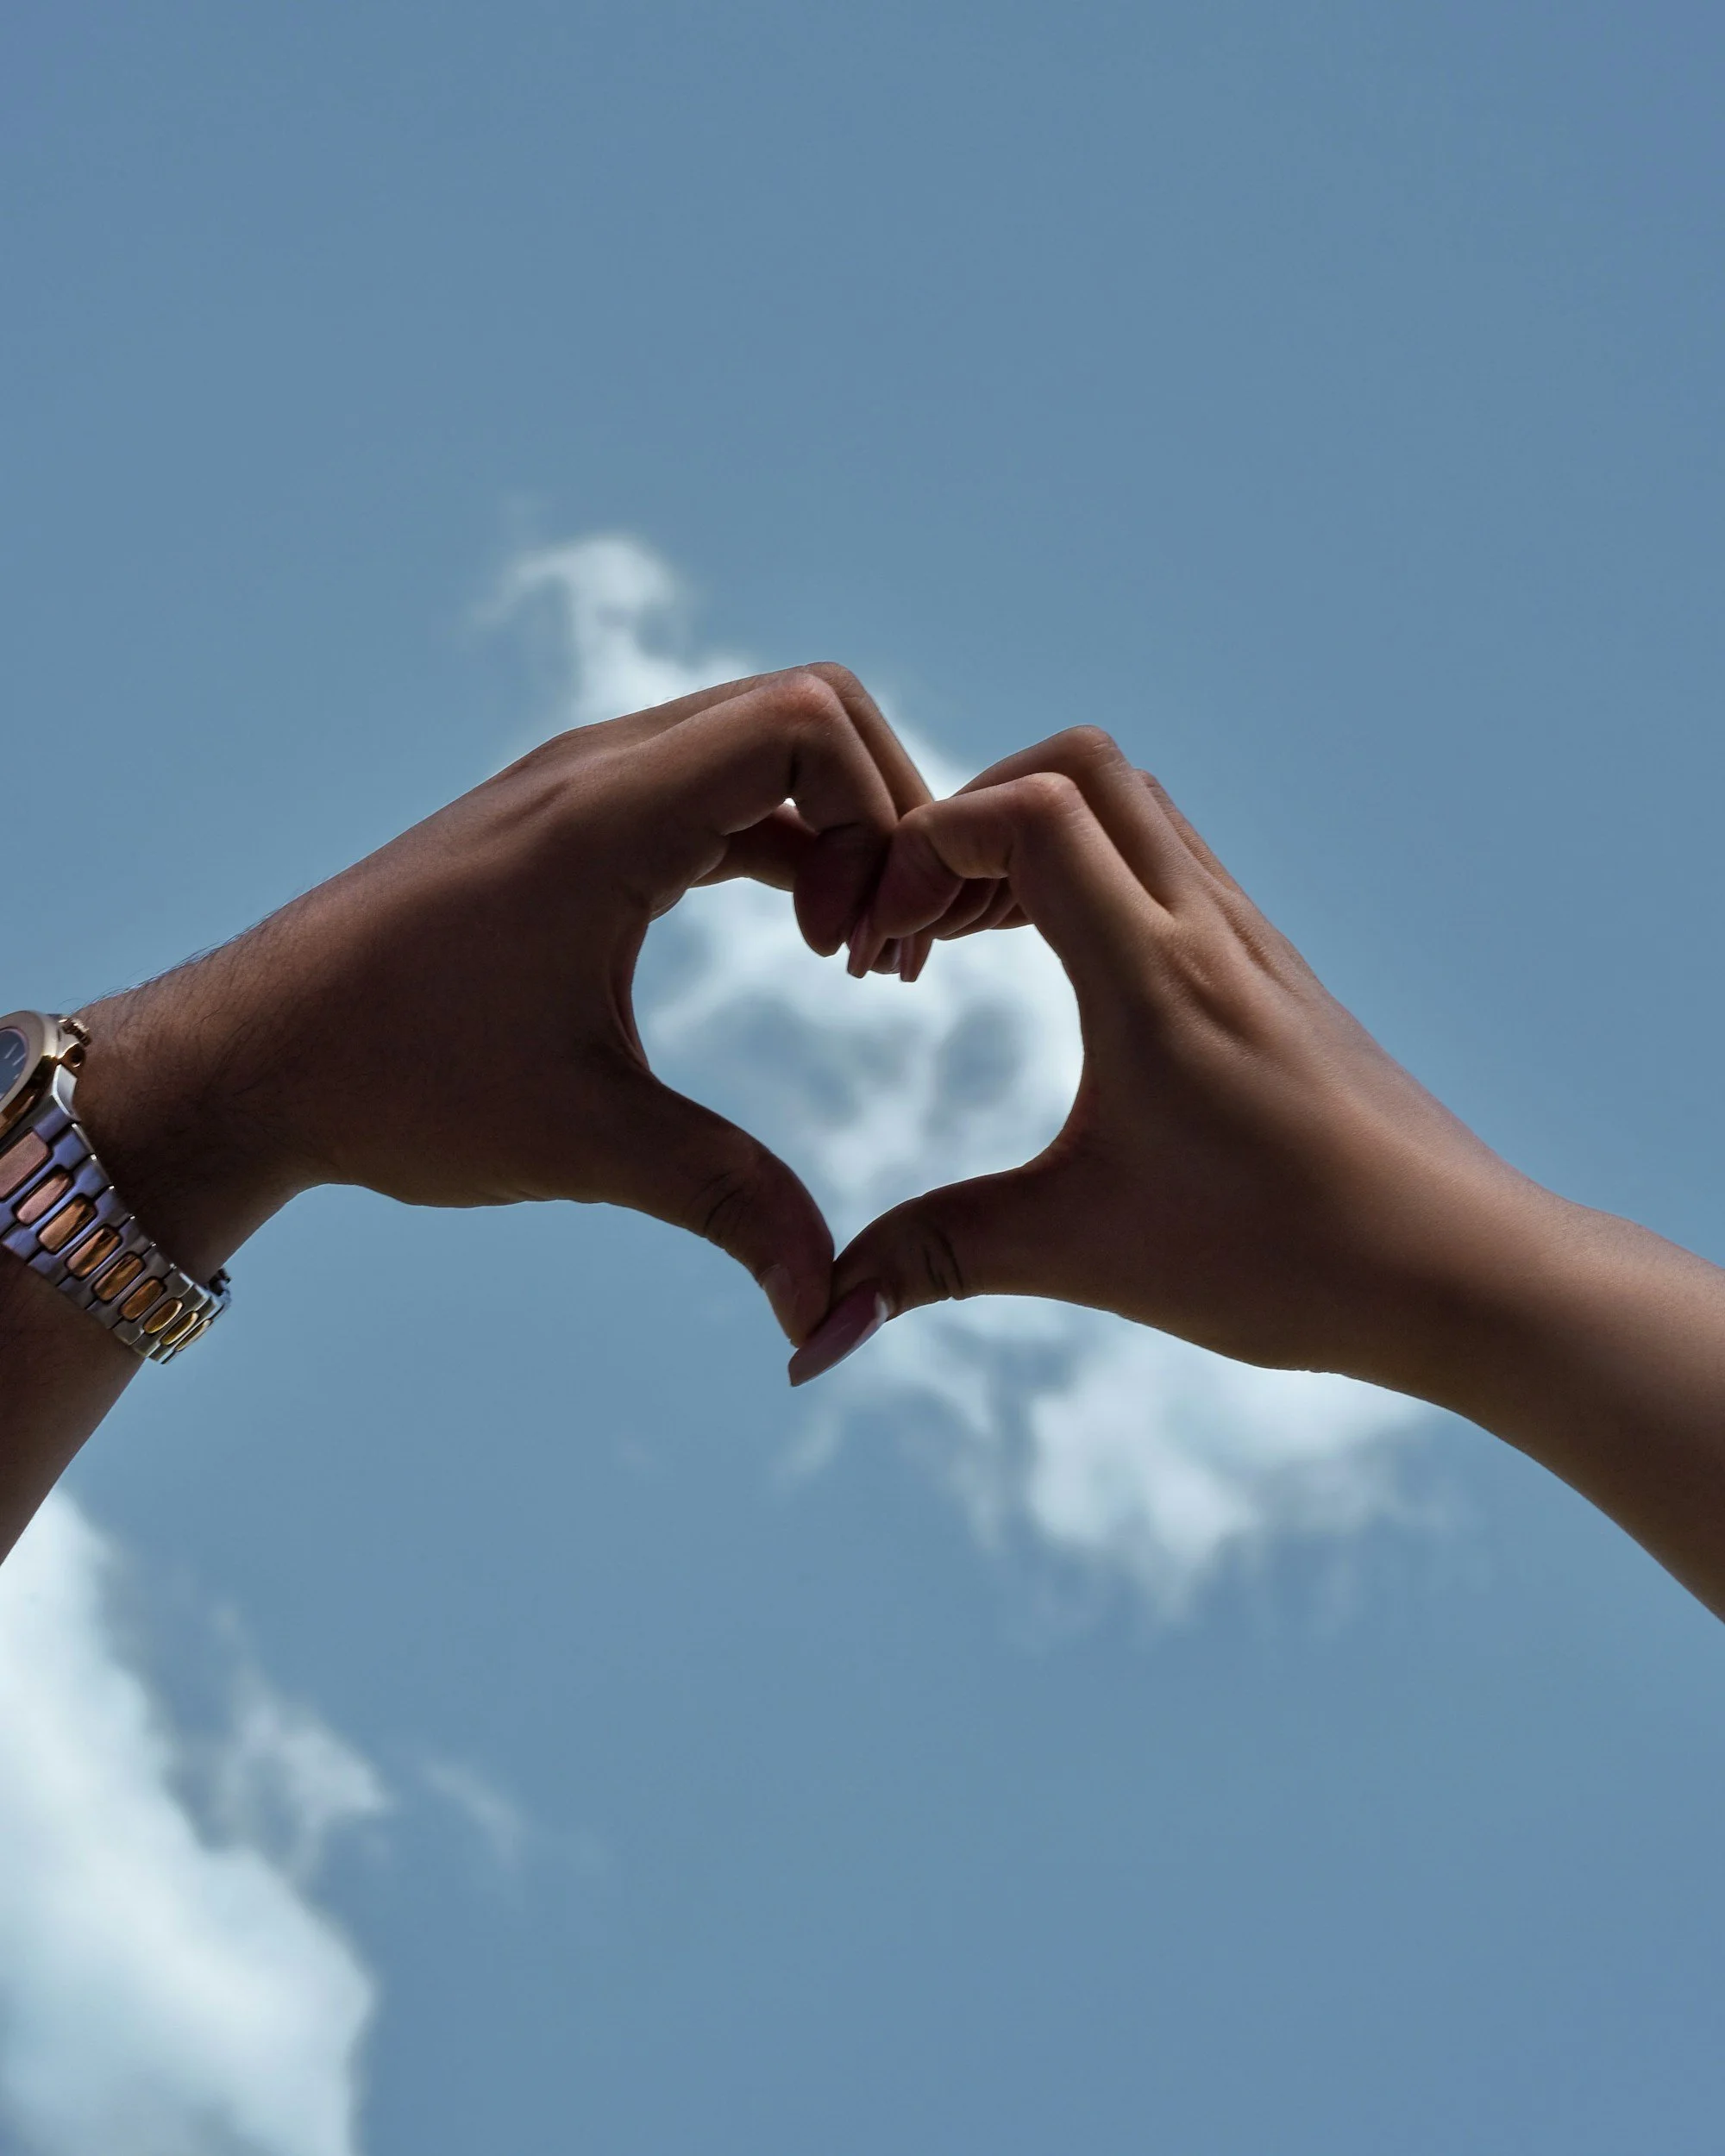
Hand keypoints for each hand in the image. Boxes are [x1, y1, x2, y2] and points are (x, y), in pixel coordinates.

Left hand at [72, 666, 955, 1346]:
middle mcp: (597, 768)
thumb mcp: (585, 1144)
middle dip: (879, 817)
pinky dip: (780, 842)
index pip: (807, 721)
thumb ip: (729, 1205)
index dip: (878, 819)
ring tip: (842, 954)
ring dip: (832, 829)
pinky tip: (794, 938)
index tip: (855, 953)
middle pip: (809, 709)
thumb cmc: (396, 1084)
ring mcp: (580, 785)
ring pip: (762, 743)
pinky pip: (713, 790)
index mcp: (606, 815)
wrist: (249, 1059)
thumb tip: (827, 1319)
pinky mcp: (568, 821)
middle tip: (875, 950)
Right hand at [797, 725, 1546, 1393]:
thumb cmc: (1285, 1259)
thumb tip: (816, 1325)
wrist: (1457, 1267)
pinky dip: (1092, 874)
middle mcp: (1208, 926)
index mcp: (1154, 974)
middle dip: (969, 812)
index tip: (879, 942)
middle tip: (917, 921)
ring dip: (1033, 838)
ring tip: (967, 942)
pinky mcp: (1271, 969)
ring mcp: (1249, 938)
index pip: (1031, 810)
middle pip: (1080, 765)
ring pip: (1132, 805)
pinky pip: (1170, 861)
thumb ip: (936, 1261)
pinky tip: (1060, 971)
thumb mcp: (1083, 1254)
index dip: (927, 845)